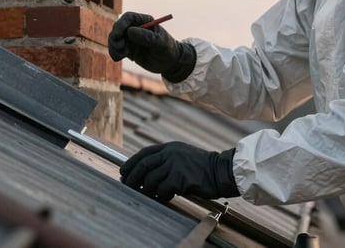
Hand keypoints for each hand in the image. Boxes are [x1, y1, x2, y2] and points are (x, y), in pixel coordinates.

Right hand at [108, 12, 195, 81]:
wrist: (170, 63)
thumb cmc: (168, 49)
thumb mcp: (160, 43)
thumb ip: (147, 37)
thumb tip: (130, 31)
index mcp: (144, 21)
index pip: (128, 17)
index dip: (121, 24)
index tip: (118, 34)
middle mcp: (135, 27)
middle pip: (118, 27)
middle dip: (115, 37)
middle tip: (119, 47)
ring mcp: (130, 38)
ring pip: (114, 38)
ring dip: (114, 46)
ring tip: (122, 55)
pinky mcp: (127, 48)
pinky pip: (115, 48)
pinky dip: (114, 52)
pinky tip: (118, 58)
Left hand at [120, 142, 238, 201]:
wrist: (221, 171)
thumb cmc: (202, 167)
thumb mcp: (182, 155)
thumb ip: (166, 160)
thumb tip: (145, 173)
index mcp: (170, 147)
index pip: (144, 153)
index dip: (131, 163)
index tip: (123, 172)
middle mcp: (170, 154)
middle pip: (143, 166)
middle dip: (132, 178)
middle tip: (128, 187)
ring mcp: (175, 165)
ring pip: (150, 180)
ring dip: (148, 191)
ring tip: (152, 195)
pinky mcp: (180, 178)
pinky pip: (163, 190)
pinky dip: (162, 196)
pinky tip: (168, 196)